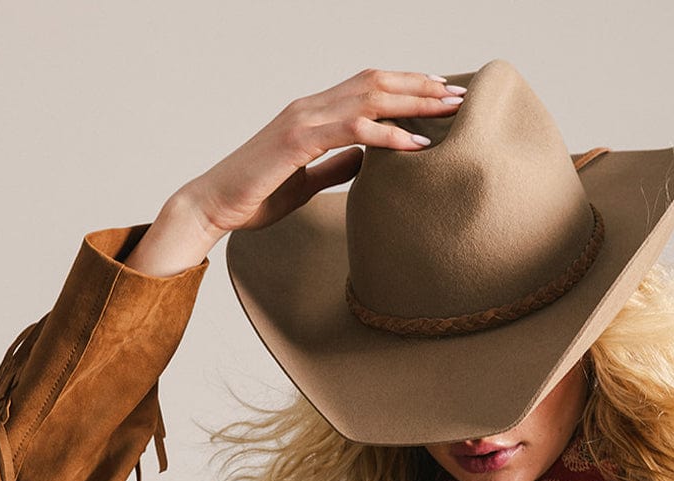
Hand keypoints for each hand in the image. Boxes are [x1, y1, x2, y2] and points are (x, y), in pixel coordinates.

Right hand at [180, 67, 464, 240]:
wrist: (214, 204)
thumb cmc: (255, 195)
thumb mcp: (306, 180)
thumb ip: (335, 165)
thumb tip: (367, 159)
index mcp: (314, 113)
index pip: (368, 88)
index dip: (406, 87)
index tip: (441, 95)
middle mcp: (311, 107)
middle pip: (377, 83)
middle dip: (421, 86)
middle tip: (459, 94)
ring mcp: (303, 119)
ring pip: (370, 97)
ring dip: (414, 102)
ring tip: (449, 110)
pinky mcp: (298, 140)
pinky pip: (353, 130)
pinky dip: (388, 134)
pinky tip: (416, 143)